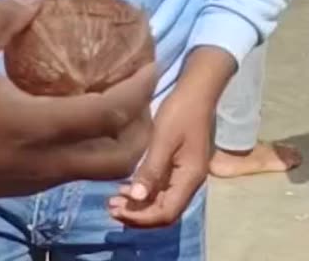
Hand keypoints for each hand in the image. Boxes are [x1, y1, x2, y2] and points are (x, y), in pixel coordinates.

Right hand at [0, 0, 156, 205]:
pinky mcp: (27, 186)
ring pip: (103, 170)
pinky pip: (79, 170)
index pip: (110, 113)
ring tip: (118, 101)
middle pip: (122, 156)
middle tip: (141, 87)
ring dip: (122, 139)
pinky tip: (80, 116)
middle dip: (143, 123)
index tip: (152, 60)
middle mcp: (49, 162)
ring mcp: (39, 180)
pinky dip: (96, 146)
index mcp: (39, 128)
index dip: (140, 87)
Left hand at [108, 46, 234, 227]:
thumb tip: (136, 199)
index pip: (167, 213)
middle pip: (165, 212)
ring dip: (139, 206)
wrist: (197, 91)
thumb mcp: (163, 140)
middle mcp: (190, 182)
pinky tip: (126, 188)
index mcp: (190, 178)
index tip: (118, 212)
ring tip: (114, 201)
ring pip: (162, 202)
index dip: (142, 218)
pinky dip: (144, 193)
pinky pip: (162, 189)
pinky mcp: (180, 167)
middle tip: (111, 208)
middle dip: (138, 215)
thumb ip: (151, 171)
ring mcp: (186, 175)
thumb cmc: (180, 112)